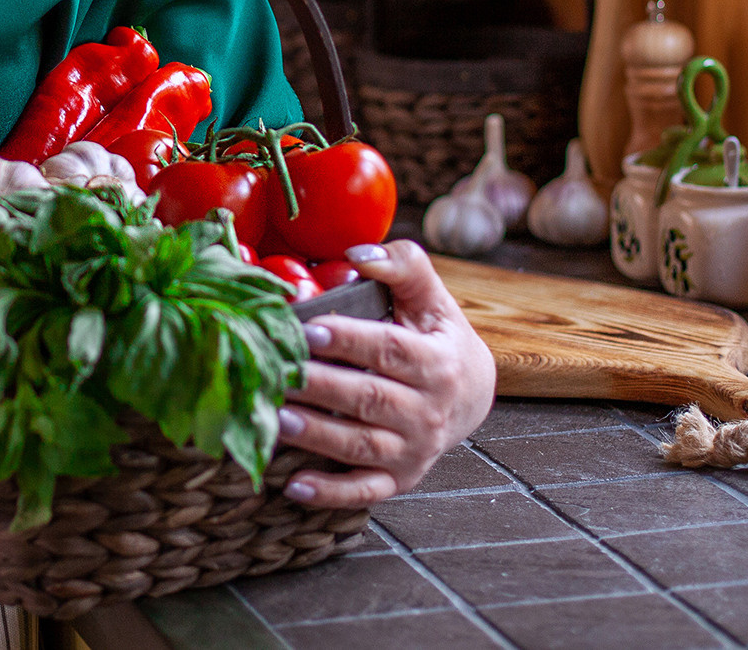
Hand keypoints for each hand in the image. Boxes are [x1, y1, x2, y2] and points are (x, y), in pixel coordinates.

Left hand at [275, 239, 496, 508]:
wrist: (471, 393)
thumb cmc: (437, 335)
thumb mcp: (431, 296)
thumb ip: (402, 265)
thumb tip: (359, 253)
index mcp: (437, 363)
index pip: (390, 350)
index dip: (350, 340)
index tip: (309, 329)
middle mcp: (429, 412)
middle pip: (370, 399)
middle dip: (321, 388)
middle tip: (277, 374)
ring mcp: (414, 450)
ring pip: (361, 446)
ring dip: (317, 437)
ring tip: (275, 421)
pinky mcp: (399, 479)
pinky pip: (365, 491)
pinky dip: (330, 494)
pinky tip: (293, 486)